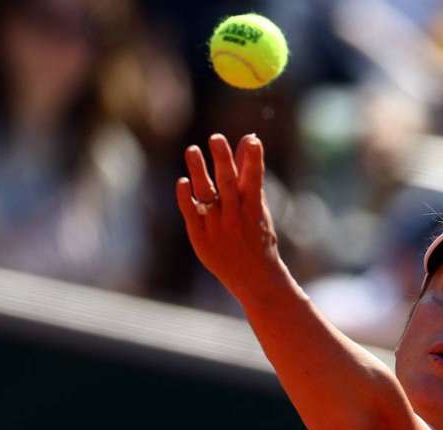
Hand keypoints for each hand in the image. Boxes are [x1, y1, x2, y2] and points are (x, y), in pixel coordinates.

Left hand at [176, 133, 285, 301]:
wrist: (255, 278)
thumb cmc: (258, 238)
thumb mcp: (258, 207)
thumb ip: (249, 175)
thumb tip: (248, 140)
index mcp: (254, 210)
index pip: (254, 180)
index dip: (253, 160)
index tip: (252, 140)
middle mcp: (236, 217)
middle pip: (228, 184)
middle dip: (223, 160)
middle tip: (216, 138)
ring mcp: (217, 228)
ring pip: (207, 195)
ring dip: (199, 172)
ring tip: (192, 150)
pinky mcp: (201, 238)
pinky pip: (191, 214)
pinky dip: (186, 198)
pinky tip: (183, 181)